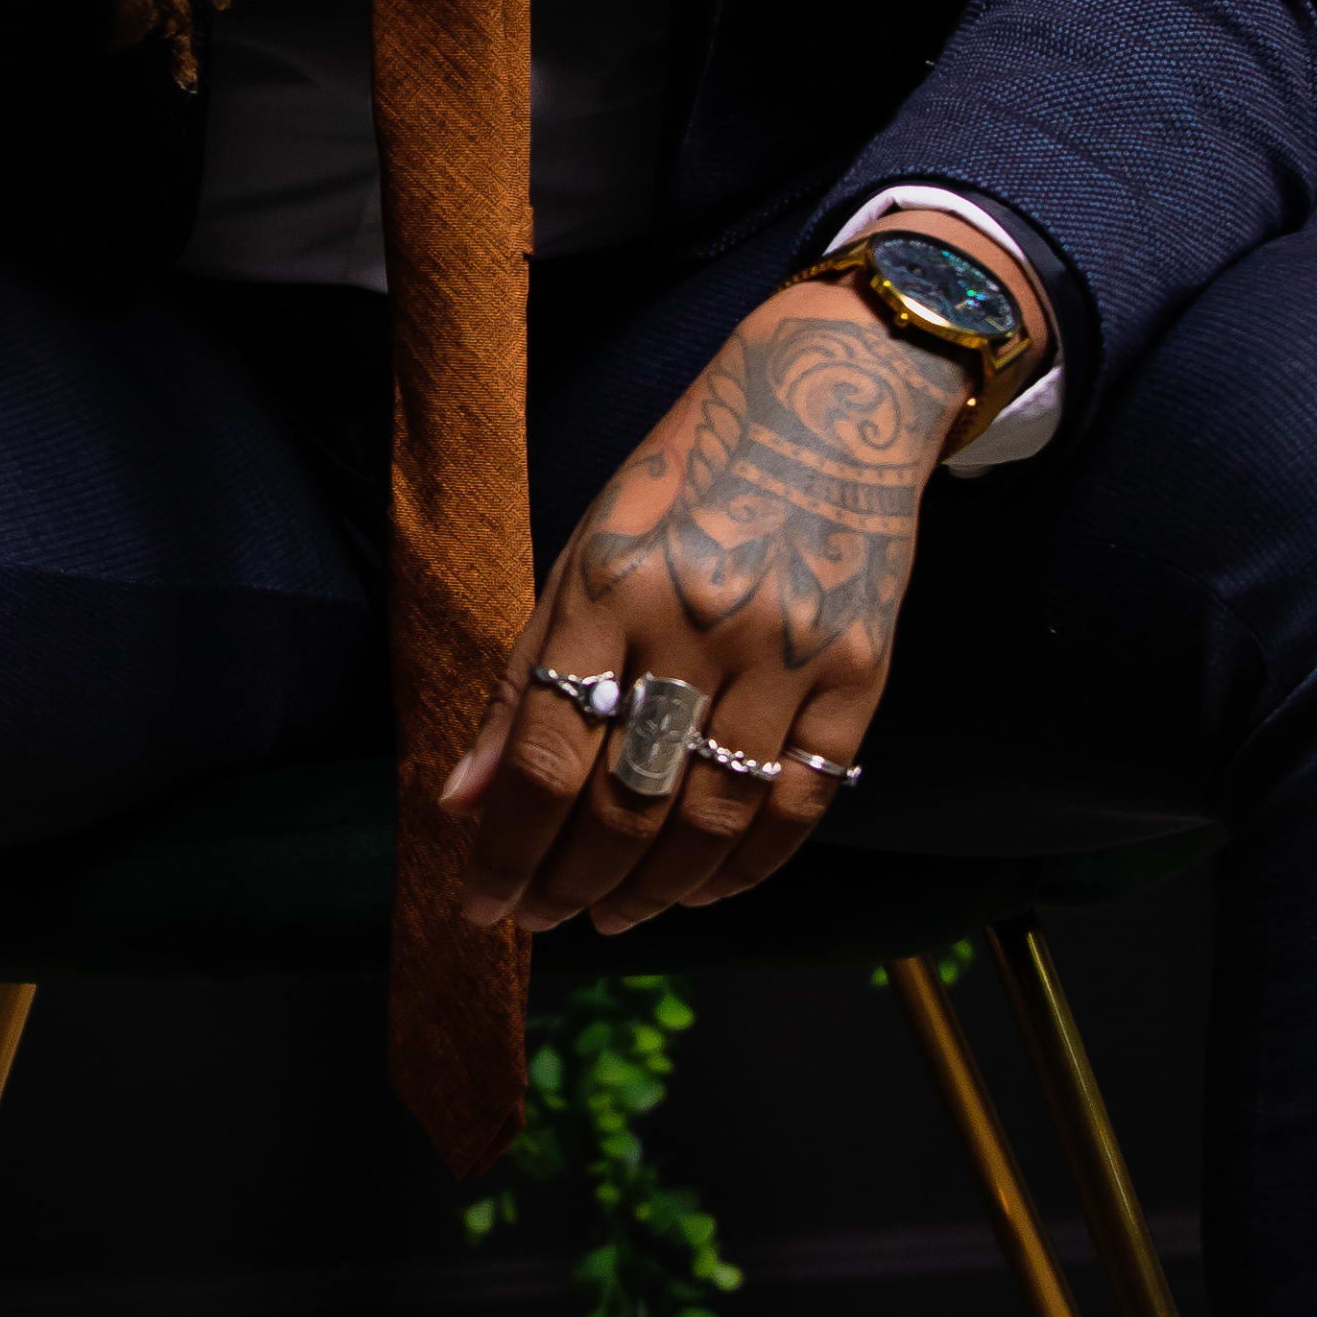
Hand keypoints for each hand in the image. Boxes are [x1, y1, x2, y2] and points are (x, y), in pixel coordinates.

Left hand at [439, 238, 1004, 942]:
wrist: (840, 396)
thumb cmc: (689, 474)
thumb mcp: (585, 550)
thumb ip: (519, 679)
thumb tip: (457, 802)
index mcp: (611, 585)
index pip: (544, 755)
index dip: (507, 851)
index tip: (483, 906)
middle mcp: (698, 621)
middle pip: (624, 804)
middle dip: (570, 884)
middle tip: (542, 920)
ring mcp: (786, 652)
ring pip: (709, 820)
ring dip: (652, 892)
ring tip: (613, 915)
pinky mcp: (859, 673)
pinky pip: (798, 806)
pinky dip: (746, 868)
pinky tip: (703, 890)